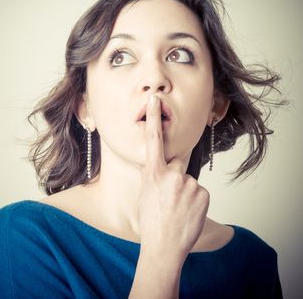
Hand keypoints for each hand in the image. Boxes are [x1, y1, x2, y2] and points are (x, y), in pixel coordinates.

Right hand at [138, 94, 209, 261]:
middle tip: (169, 198)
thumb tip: (163, 166)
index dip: (154, 119)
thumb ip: (154, 175)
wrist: (164, 247)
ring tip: (177, 209)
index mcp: (153, 174)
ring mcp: (189, 184)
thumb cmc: (151, 220)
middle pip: (177, 165)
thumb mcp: (145, 193)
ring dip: (184, 191)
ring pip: (188, 180)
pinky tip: (187, 212)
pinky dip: (194, 200)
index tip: (154, 101)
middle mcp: (172, 175)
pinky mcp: (203, 193)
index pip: (153, 141)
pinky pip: (198, 191)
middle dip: (174, 177)